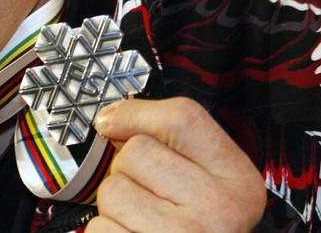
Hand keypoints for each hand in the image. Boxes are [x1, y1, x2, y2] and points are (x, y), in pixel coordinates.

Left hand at [87, 97, 265, 231]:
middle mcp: (218, 211)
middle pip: (136, 152)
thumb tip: (111, 120)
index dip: (137, 114)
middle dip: (127, 171)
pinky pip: (98, 227)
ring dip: (114, 207)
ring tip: (141, 223)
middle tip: (147, 197)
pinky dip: (106, 232)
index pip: (182, 118)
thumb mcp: (205, 184)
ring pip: (112, 190)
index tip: (115, 124)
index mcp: (237, 183)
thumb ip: (169, 144)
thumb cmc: (195, 230)